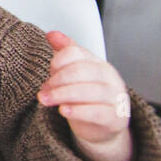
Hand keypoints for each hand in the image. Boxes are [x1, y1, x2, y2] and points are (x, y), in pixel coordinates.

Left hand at [37, 30, 133, 160]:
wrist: (101, 127)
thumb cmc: (84, 97)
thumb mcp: (73, 73)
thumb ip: (64, 53)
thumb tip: (52, 34)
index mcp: (98, 63)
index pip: (77, 53)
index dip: (59, 61)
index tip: (49, 71)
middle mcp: (110, 78)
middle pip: (83, 71)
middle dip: (58, 80)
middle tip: (43, 90)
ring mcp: (116, 98)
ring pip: (90, 91)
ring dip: (62, 95)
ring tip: (45, 100)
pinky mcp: (116, 118)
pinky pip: (98, 113)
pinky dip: (78, 111)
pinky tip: (64, 111)